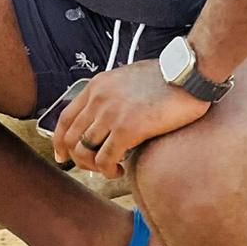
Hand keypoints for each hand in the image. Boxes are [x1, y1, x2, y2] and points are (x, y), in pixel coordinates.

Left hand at [52, 61, 209, 178]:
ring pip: (84, 151)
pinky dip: (108, 170)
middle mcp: (99, 98)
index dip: (60, 141)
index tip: (63, 156)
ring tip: (110, 169)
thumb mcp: (127, 79)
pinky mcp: (128, 128)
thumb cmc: (165, 78)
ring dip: (94, 167)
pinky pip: (105, 159)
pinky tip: (120, 170)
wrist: (187, 74)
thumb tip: (107, 115)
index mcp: (97, 85)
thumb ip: (112, 94)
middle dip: (78, 159)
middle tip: (93, 168)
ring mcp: (111, 113)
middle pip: (70, 138)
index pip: (65, 118)